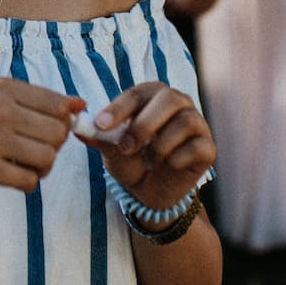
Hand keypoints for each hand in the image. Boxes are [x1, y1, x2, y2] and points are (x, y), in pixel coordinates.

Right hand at [0, 78, 82, 195]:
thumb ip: (36, 102)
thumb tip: (81, 104)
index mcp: (0, 87)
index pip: (58, 104)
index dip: (62, 123)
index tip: (46, 131)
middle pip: (58, 133)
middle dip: (52, 147)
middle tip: (33, 151)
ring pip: (47, 158)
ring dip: (40, 167)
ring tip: (22, 164)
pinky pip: (29, 180)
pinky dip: (25, 182)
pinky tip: (8, 175)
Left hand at [74, 82, 214, 212]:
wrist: (150, 192)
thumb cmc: (130, 160)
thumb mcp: (110, 149)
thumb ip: (98, 137)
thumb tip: (77, 128)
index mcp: (153, 94)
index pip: (138, 92)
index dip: (119, 107)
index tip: (101, 125)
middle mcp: (179, 102)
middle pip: (168, 98)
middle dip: (144, 124)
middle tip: (126, 147)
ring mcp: (197, 123)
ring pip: (184, 122)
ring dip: (159, 146)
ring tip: (148, 160)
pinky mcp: (208, 148)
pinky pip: (196, 148)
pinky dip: (176, 160)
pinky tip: (168, 166)